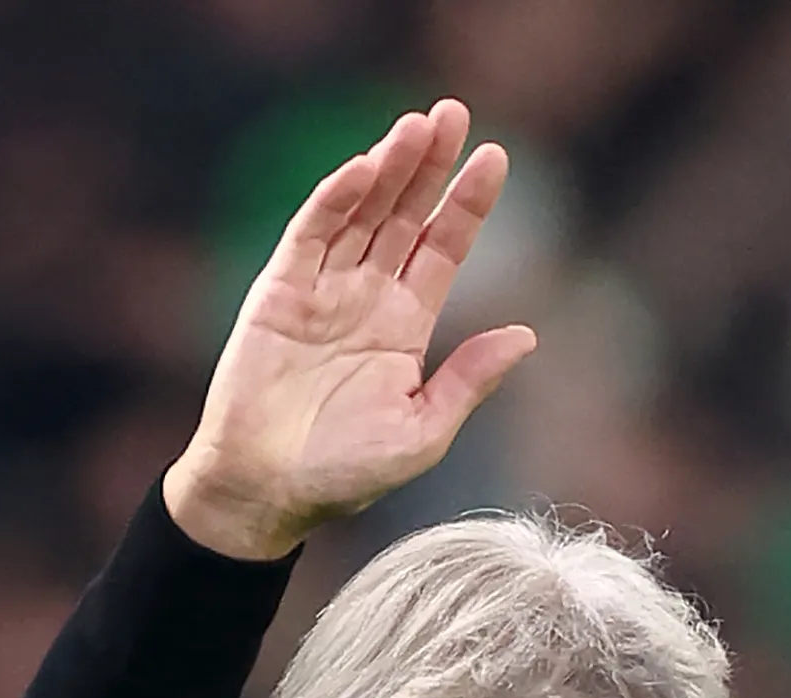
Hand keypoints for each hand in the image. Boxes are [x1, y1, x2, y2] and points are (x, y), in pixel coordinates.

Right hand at [163, 100, 536, 563]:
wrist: (264, 492)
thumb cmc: (342, 475)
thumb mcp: (422, 433)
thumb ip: (468, 381)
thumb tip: (527, 336)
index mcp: (404, 326)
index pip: (443, 248)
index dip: (468, 204)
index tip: (496, 158)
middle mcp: (366, 297)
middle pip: (405, 215)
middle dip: (430, 164)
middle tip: (454, 112)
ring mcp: (322, 289)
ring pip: (361, 212)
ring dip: (389, 167)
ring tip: (418, 124)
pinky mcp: (279, 291)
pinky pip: (310, 234)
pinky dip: (335, 199)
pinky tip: (364, 168)